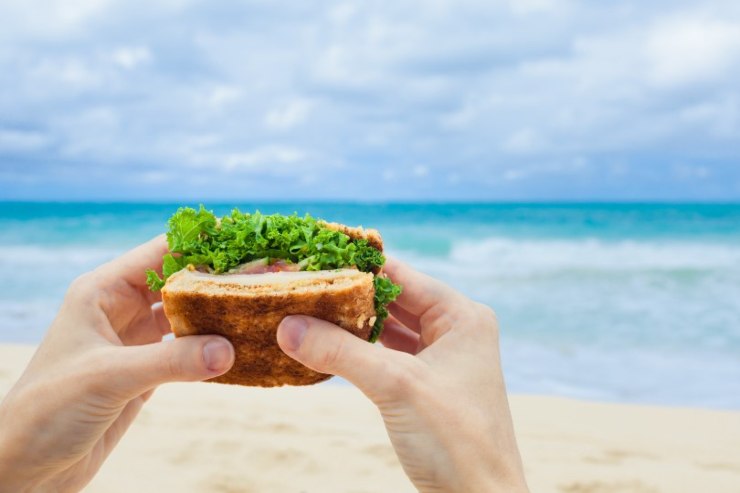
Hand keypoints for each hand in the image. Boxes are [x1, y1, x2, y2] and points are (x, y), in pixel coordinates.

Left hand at [0, 237, 234, 491]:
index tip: (246, 242)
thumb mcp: (108, 377)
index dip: (201, 245)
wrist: (27, 468)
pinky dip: (212, 348)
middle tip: (264, 277)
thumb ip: (171, 361)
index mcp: (102, 292)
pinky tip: (239, 346)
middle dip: (217, 278)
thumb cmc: (47, 411)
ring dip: (217, 314)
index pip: (160, 253)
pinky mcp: (146, 372)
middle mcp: (120, 310)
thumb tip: (230, 349)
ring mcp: (135, 341)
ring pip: (186, 315)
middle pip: (179, 281)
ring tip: (259, 309)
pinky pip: (188, 350)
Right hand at [277, 257, 528, 492]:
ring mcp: (443, 357)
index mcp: (462, 316)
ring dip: (352, 325)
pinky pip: (388, 355)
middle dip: (349, 297)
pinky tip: (329, 346)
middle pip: (393, 300)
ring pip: (389, 328)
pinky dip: (360, 350)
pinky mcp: (428, 384)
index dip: (356, 266)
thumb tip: (287, 326)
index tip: (312, 258)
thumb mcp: (395, 386)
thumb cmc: (456, 441)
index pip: (401, 276)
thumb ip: (340, 352)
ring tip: (307, 312)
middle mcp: (455, 329)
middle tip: (302, 286)